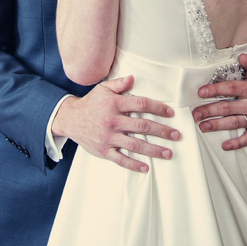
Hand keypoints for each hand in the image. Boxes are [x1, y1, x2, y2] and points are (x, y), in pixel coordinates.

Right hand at [51, 75, 180, 172]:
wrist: (70, 119)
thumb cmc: (90, 103)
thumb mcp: (103, 89)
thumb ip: (119, 84)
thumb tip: (133, 78)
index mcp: (115, 104)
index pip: (141, 104)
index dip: (157, 108)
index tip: (170, 112)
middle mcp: (113, 121)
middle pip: (142, 127)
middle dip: (162, 131)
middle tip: (176, 135)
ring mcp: (108, 137)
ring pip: (135, 145)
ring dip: (153, 150)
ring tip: (168, 153)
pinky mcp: (104, 150)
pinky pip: (120, 159)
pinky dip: (133, 164)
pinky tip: (145, 167)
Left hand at [192, 54, 246, 150]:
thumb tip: (241, 57)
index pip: (230, 89)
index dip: (215, 90)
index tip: (201, 92)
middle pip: (228, 108)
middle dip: (210, 111)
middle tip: (196, 113)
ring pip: (234, 123)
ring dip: (217, 125)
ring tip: (202, 126)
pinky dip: (237, 143)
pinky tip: (225, 145)